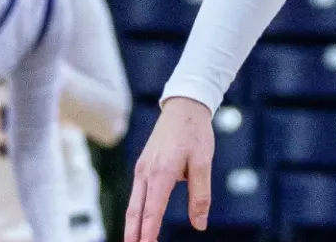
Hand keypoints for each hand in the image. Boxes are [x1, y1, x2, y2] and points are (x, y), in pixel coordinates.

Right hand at [123, 97, 215, 241]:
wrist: (184, 106)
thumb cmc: (195, 133)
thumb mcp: (203, 163)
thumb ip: (200, 195)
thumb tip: (200, 225)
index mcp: (162, 172)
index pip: (153, 211)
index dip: (149, 232)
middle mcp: (146, 172)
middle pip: (136, 211)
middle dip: (133, 234)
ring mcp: (142, 168)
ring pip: (134, 203)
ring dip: (132, 225)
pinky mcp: (143, 166)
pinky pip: (137, 193)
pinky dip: (135, 211)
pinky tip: (138, 221)